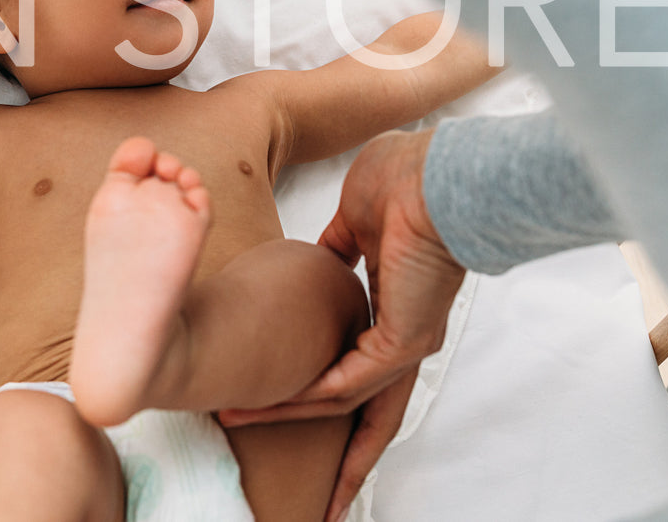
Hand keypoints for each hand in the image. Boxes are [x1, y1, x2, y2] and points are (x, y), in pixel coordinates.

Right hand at [220, 129, 465, 521]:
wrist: (430, 177)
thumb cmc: (404, 182)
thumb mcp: (354, 219)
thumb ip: (337, 245)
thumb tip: (323, 255)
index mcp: (398, 308)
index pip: (365, 370)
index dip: (330, 394)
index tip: (294, 407)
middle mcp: (406, 337)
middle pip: (372, 416)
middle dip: (343, 461)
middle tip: (318, 501)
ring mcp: (406, 344)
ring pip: (350, 405)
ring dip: (289, 416)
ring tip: (237, 421)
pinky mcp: (400, 342)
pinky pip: (346, 385)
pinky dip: (303, 398)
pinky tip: (269, 403)